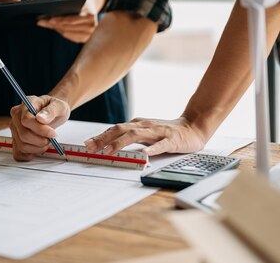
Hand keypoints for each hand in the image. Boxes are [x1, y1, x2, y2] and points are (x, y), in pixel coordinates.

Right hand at [9, 95, 70, 160]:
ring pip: (22, 146)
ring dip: (38, 148)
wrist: (55, 112)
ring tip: (47, 142)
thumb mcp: (59, 106)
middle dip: (40, 141)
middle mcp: (16, 116)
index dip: (40, 129)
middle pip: (23, 135)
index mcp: (25, 105)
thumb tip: (41, 118)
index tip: (53, 133)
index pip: (26, 120)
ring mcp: (14, 129)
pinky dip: (30, 154)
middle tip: (51, 139)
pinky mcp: (16, 140)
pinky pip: (18, 153)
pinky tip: (39, 148)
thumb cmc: (55, 108)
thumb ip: (50, 111)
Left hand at [36, 0, 99, 42]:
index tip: (49, 19)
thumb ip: (70, 7)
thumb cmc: (85, 4)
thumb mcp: (80, 1)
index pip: (72, 20)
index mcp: (91, 17)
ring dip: (54, 28)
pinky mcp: (85, 40)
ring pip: (67, 33)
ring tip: (43, 23)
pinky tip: (52, 27)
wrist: (95, 10)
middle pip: (67, 27)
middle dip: (53, 24)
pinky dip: (60, 31)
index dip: (59, 20)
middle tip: (40, 21)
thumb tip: (52, 14)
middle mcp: (92, 28)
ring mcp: (89, 36)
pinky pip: (70, 37)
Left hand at [84, 117, 207, 156]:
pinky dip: (152, 149)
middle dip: (104, 139)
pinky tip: (145, 154)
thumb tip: (108, 145)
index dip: (100, 136)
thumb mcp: (145, 133)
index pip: (115, 129)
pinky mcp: (171, 139)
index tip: (87, 144)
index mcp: (138, 124)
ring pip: (136, 135)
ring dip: (121, 143)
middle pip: (121, 130)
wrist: (192, 127)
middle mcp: (145, 126)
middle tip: (92, 148)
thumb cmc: (167, 132)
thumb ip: (129, 137)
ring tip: (109, 151)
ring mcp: (158, 132)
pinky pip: (160, 144)